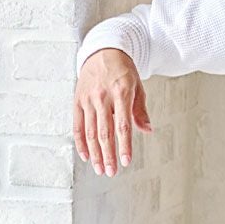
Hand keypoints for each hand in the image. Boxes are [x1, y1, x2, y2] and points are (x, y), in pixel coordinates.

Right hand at [73, 49, 152, 175]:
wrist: (103, 51)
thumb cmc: (124, 71)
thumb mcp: (138, 86)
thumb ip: (140, 110)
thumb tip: (147, 130)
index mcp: (121, 93)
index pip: (123, 126)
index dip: (124, 146)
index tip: (126, 161)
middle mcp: (102, 97)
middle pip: (104, 133)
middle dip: (108, 155)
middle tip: (111, 172)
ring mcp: (88, 99)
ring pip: (90, 132)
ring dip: (95, 153)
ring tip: (99, 169)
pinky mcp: (77, 100)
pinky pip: (77, 125)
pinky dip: (80, 142)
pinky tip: (85, 155)